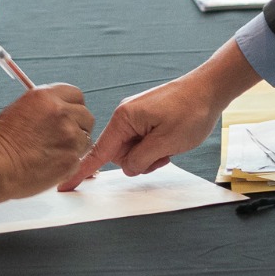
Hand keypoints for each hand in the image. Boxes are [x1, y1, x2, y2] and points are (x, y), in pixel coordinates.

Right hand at [0, 84, 93, 198]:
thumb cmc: (0, 141)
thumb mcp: (21, 108)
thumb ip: (45, 107)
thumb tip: (60, 110)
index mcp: (46, 96)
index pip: (76, 95)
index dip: (73, 107)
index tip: (68, 116)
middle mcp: (61, 112)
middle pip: (86, 116)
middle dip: (78, 126)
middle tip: (62, 137)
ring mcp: (69, 136)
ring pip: (86, 139)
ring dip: (75, 146)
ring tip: (53, 153)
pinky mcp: (71, 158)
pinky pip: (80, 159)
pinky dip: (69, 162)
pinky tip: (51, 164)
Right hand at [59, 75, 223, 190]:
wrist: (210, 89)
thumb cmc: (191, 111)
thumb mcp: (166, 142)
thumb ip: (141, 159)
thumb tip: (128, 167)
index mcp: (124, 119)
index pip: (98, 152)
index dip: (81, 172)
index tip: (64, 186)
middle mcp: (125, 116)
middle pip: (119, 155)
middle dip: (140, 161)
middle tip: (164, 153)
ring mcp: (135, 116)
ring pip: (133, 151)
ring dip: (150, 155)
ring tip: (170, 145)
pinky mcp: (145, 118)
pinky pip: (142, 142)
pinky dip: (155, 148)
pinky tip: (170, 141)